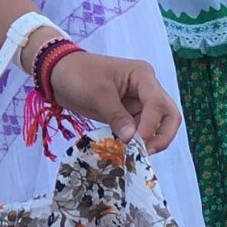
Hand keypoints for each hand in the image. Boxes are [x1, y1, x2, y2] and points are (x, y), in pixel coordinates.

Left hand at [49, 49, 181, 152]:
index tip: (136, 141)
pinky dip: (136, 140)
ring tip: (132, 153)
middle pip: (169, 115)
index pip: (158, 103)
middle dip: (162, 135)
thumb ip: (116, 116)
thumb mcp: (97, 94)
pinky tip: (125, 149)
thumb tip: (131, 139)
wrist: (57, 73)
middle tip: (145, 152)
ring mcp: (138, 102)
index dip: (151, 125)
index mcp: (143, 76)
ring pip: (156, 125)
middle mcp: (146, 88)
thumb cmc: (78, 75)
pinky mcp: (127, 113)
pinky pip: (139, 129)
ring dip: (149, 140)